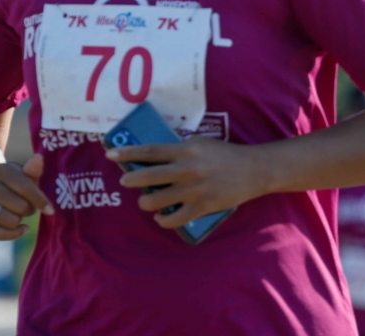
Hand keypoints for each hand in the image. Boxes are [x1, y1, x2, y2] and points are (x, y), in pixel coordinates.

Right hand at [0, 154, 53, 240]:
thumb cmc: (11, 182)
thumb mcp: (22, 174)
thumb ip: (33, 170)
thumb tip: (39, 158)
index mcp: (0, 169)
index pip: (26, 187)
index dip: (41, 200)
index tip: (51, 210)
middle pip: (21, 207)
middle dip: (29, 209)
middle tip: (27, 206)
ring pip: (12, 222)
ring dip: (21, 221)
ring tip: (18, 213)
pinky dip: (14, 234)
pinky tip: (21, 228)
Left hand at [106, 137, 267, 228]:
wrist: (253, 170)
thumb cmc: (225, 154)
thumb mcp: (201, 143)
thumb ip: (180, 149)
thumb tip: (156, 155)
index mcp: (186, 150)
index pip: (150, 151)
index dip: (128, 153)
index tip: (110, 154)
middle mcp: (187, 169)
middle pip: (150, 176)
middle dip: (132, 180)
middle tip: (125, 181)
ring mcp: (194, 190)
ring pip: (158, 201)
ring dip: (146, 203)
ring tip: (145, 202)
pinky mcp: (202, 207)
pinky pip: (175, 218)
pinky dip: (163, 220)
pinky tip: (160, 218)